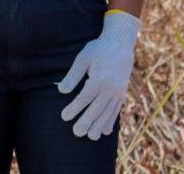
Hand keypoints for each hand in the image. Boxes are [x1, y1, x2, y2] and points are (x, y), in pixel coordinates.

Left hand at [58, 10, 140, 139]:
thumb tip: (61, 91)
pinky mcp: (122, 94)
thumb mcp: (83, 58)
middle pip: (97, 109)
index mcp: (99, 79)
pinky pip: (116, 111)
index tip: (64, 117)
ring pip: (108, 113)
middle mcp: (110, 89)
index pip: (84, 98)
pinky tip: (105, 131)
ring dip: (99, 126)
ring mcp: (118, 92)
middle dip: (86, 122)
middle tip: (76, 133)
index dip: (74, 109)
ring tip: (91, 137)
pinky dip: (111, 122)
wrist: (120, 44)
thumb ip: (73, 75)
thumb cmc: (98, 50)